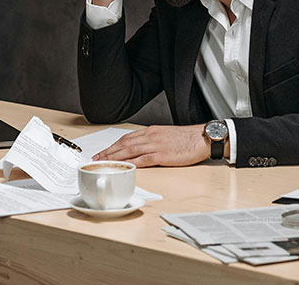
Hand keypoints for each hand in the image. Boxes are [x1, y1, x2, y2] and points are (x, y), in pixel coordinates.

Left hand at [92, 125, 210, 167]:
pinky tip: (124, 167)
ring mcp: (155, 146)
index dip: (112, 146)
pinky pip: (144, 159)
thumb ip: (152, 140)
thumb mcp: (165, 135)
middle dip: (109, 152)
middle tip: (97, 158)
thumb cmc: (186, 138)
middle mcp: (150, 136)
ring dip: (115, 158)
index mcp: (150, 131)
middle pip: (124, 144)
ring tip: (104, 163)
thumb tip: (140, 148)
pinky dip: (132, 163)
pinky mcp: (162, 155)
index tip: (103, 152)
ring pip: (130, 151)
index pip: (126, 138)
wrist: (201, 137)